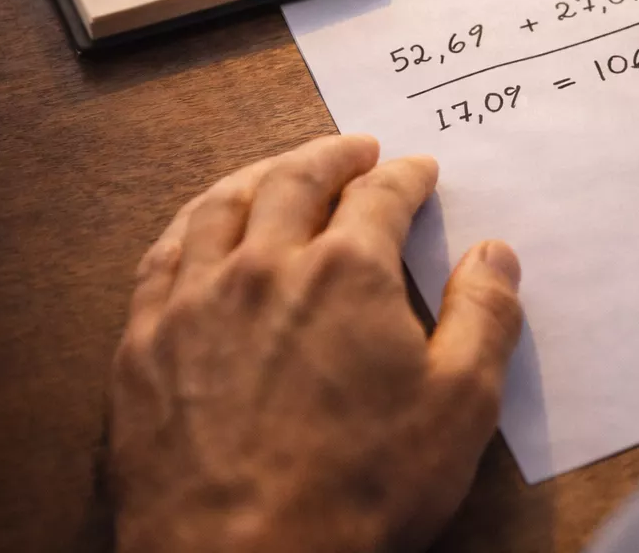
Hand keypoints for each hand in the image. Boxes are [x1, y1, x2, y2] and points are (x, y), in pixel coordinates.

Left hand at [109, 134, 521, 552]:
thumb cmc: (360, 489)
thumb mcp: (461, 405)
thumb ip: (486, 316)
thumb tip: (495, 252)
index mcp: (347, 272)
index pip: (381, 195)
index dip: (406, 176)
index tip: (418, 170)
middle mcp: (265, 267)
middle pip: (295, 180)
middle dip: (332, 156)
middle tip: (355, 149)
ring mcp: (194, 302)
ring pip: (221, 206)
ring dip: (258, 175)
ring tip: (279, 169)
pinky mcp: (144, 345)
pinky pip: (162, 257)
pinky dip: (191, 224)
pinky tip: (201, 228)